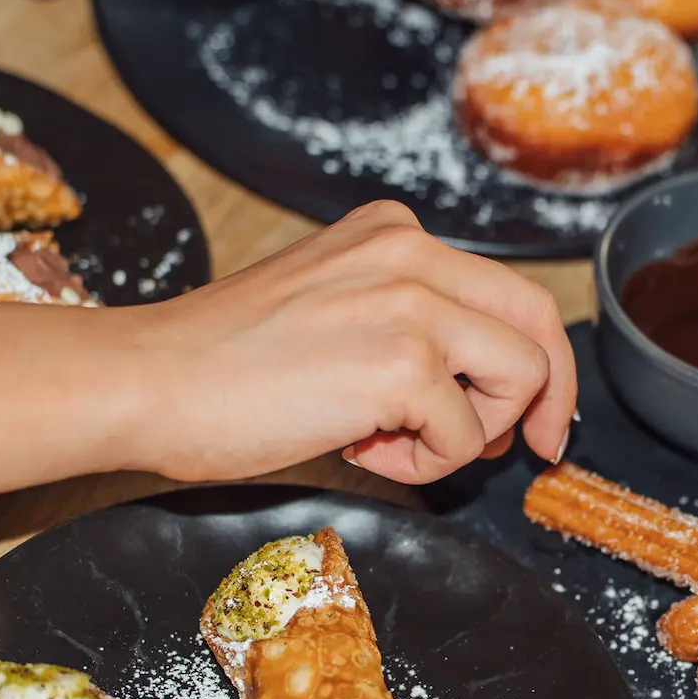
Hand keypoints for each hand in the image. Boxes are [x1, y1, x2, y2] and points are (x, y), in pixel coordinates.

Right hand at [124, 200, 576, 484]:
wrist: (147, 381)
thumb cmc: (221, 367)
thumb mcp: (332, 310)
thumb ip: (409, 329)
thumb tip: (488, 396)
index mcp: (393, 234)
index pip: (509, 290)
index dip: (535, 361)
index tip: (530, 414)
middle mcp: (411, 251)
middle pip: (539, 322)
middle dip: (550, 397)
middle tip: (534, 451)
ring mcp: (410, 302)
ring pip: (519, 378)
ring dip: (469, 434)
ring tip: (388, 443)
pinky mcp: (402, 363)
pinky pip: (465, 435)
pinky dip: (425, 464)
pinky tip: (359, 448)